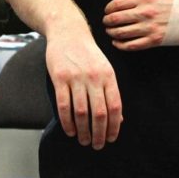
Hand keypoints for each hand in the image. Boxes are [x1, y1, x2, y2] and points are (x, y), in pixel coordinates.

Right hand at [44, 31, 122, 149]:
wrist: (68, 32)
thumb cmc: (88, 53)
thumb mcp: (105, 69)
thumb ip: (111, 93)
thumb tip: (119, 119)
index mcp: (108, 76)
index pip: (115, 106)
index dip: (114, 126)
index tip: (111, 139)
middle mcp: (94, 77)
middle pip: (99, 113)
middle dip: (99, 134)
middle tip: (96, 145)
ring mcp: (76, 77)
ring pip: (81, 112)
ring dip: (83, 131)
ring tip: (83, 140)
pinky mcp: (59, 78)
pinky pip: (64, 105)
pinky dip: (67, 122)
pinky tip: (70, 130)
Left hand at [102, 0, 174, 50]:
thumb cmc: (178, 2)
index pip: (118, 3)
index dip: (108, 8)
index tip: (107, 10)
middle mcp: (145, 13)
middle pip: (116, 18)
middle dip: (107, 21)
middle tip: (105, 22)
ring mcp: (149, 28)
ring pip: (122, 33)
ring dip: (112, 33)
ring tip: (110, 32)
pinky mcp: (154, 40)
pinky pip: (132, 45)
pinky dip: (121, 45)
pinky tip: (117, 43)